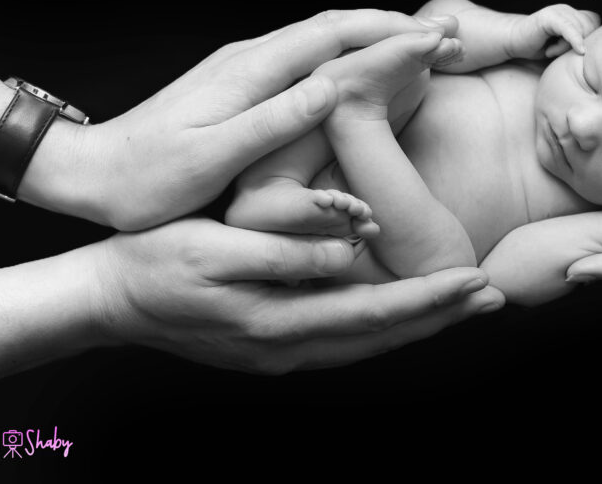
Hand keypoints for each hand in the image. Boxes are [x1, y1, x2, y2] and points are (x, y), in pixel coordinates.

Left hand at [22, 9, 456, 229]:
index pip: (334, 37)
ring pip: (326, 38)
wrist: (93, 171)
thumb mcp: (210, 156)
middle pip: (337, 26)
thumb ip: (272, 120)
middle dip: (395, 26)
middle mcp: (253, 58)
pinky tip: (369, 69)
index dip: (390, 34)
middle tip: (448, 33)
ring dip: (376, 37)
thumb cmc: (149, 177)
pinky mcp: (245, 84)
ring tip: (423, 44)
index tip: (438, 36)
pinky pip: (312, 57)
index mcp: (251, 71)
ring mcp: (248, 68)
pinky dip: (352, 55)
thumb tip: (332, 85)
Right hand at [91, 217, 502, 374]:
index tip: (475, 283)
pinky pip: (346, 339)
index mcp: (279, 324)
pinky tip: (405, 312)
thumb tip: (350, 255)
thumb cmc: (156, 264)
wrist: (110, 299)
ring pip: (369, 343)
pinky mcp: (276, 345)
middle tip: (492, 296)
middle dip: (441, 317)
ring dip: (420, 324)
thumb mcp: (215, 249)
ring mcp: (284, 353)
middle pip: (382, 337)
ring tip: (463, 303)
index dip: (429, 300)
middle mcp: (290, 348)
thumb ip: (285, 254)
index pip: (375, 315)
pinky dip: (386, 326)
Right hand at [507, 4, 599, 59]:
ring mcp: (559, 11)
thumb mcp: (565, 48)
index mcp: (575, 16)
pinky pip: (569, 28)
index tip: (581, 53)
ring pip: (581, 29)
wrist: (512, 41)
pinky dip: (576, 40)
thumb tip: (599, 56)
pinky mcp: (549, 16)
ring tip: (552, 52)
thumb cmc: (538, 48)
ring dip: (570, 46)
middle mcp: (569, 10)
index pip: (597, 23)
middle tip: (560, 53)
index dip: (593, 38)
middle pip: (592, 26)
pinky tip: (578, 51)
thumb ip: (581, 46)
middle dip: (582, 43)